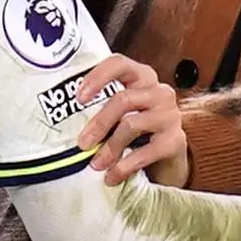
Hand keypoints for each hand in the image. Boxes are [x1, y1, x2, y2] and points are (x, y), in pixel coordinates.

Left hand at [75, 54, 187, 187]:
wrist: (168, 160)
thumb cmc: (137, 131)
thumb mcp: (121, 114)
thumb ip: (102, 107)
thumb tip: (66, 119)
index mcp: (142, 77)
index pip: (119, 64)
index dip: (97, 77)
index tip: (79, 97)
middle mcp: (159, 92)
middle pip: (123, 99)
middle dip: (99, 123)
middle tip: (82, 143)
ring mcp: (170, 115)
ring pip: (131, 125)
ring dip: (109, 147)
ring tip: (96, 164)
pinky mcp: (175, 141)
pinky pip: (145, 152)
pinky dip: (124, 166)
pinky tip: (112, 176)